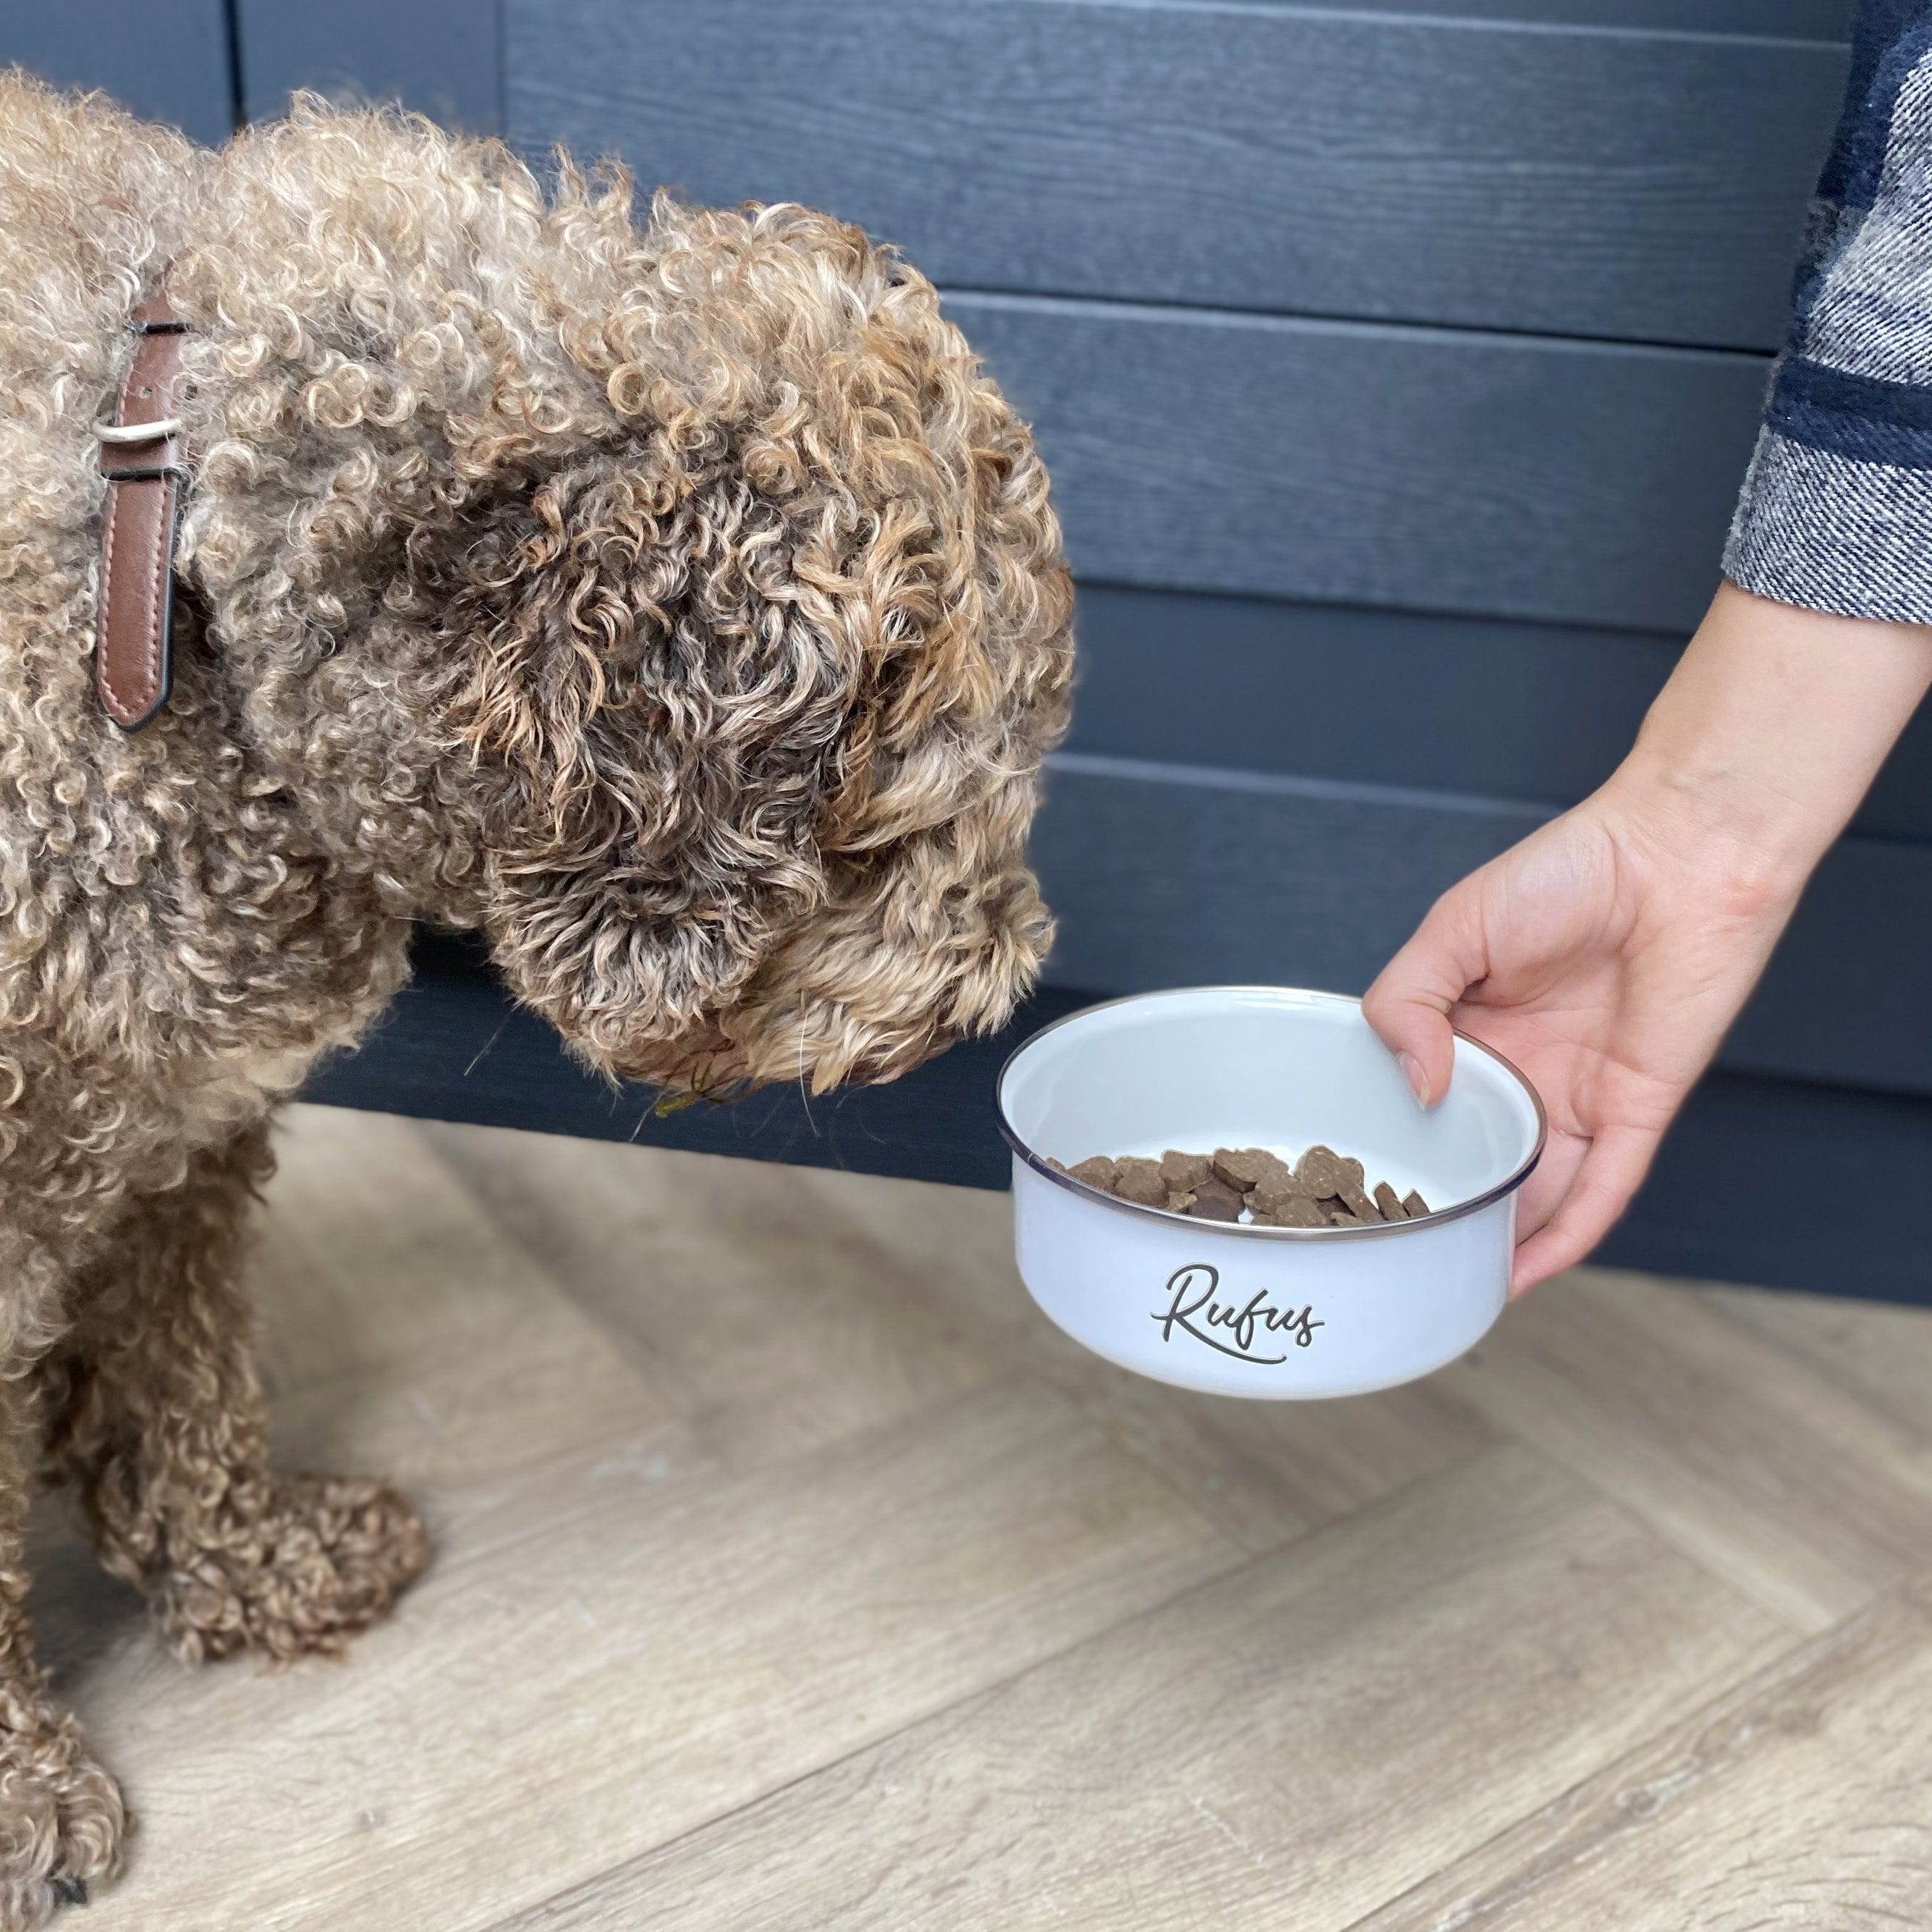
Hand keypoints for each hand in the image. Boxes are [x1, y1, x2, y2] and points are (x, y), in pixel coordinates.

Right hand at [1364, 582, 1931, 1293]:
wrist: (1678, 854)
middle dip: (1441, 1209)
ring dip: (1498, 1241)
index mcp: (1474, 1030)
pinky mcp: (1635, 1112)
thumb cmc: (1572, 870)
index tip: (1352, 1188)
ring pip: (1534, 1191)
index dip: (1393, 1147)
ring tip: (1447, 1287)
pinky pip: (1600, 1191)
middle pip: (1475, 1159)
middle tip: (1392, 1256)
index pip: (1422, 1105)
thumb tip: (1414, 1084)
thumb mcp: (1453, 926)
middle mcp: (1524, 1073)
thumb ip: (1407, 999)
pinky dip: (1565, 1236)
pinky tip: (1523, 1274)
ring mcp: (1580, 1098)